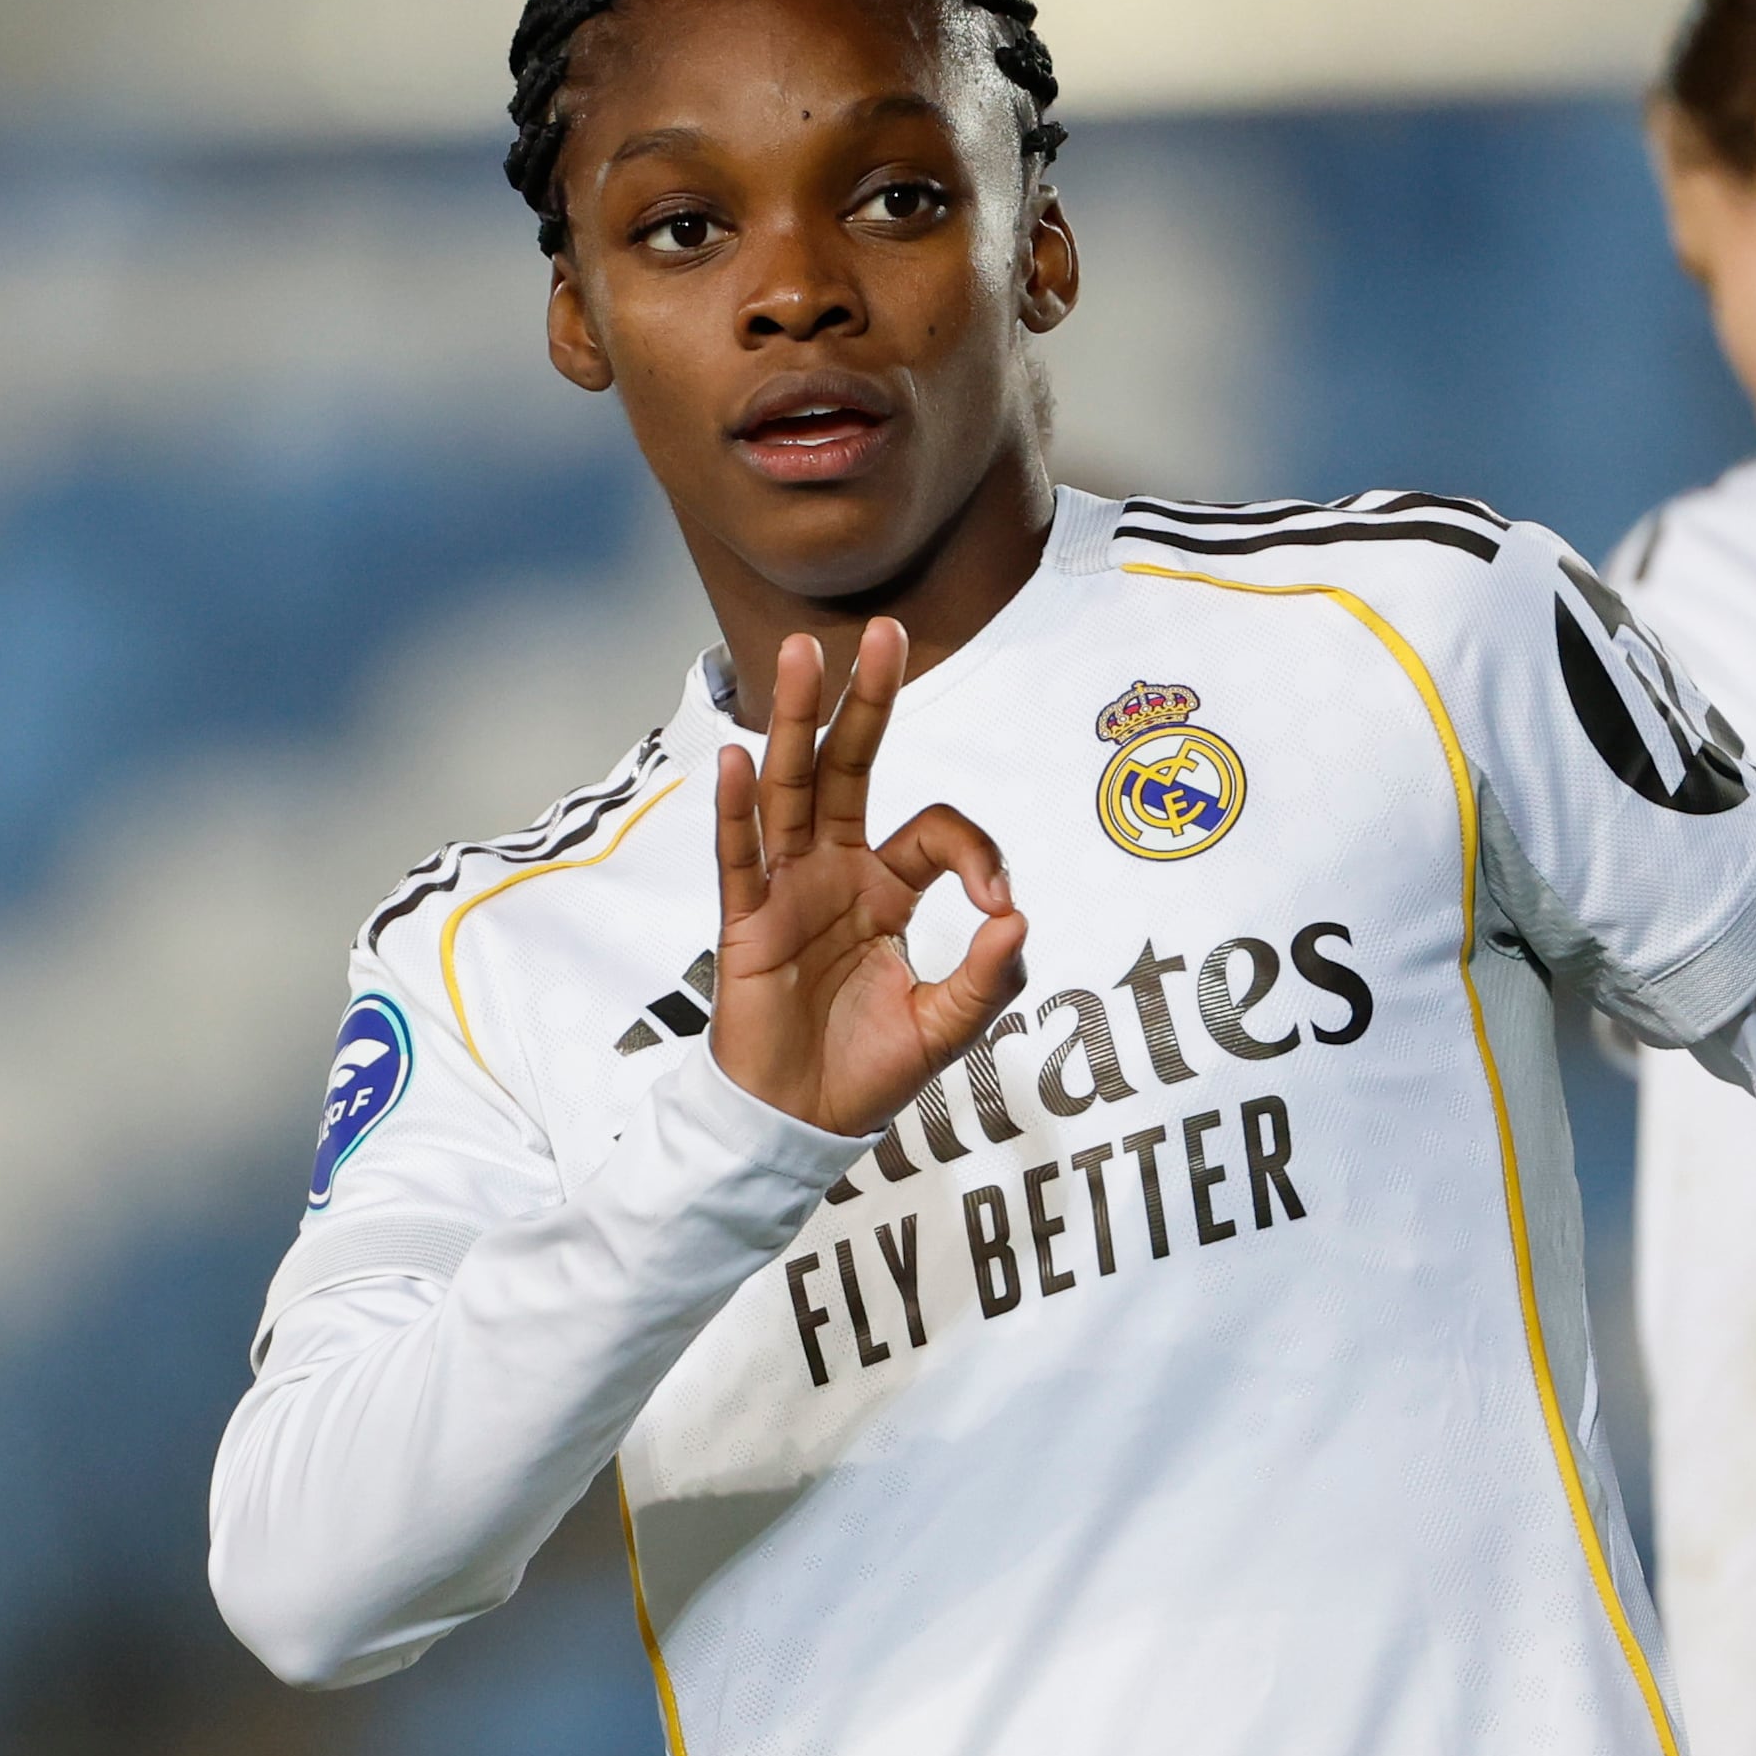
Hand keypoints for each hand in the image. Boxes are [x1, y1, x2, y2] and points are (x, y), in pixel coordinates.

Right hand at [711, 616, 1028, 1137]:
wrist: (801, 1123)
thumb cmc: (867, 1071)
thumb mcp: (947, 1028)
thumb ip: (987, 976)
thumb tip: (1017, 917)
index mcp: (888, 888)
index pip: (935, 833)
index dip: (974, 856)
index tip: (996, 909)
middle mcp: (836, 872)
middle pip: (851, 768)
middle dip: (868, 702)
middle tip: (884, 632)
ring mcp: (788, 889)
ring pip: (791, 789)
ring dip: (797, 721)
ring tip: (801, 654)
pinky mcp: (747, 922)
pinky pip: (741, 857)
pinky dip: (737, 808)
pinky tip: (737, 757)